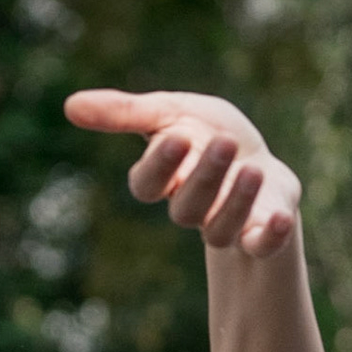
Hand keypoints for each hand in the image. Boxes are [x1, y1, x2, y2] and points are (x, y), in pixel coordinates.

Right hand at [65, 90, 300, 256]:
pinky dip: (270, 236)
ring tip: (253, 169)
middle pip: (186, 207)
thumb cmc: (208, 132)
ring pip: (219, 230)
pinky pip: (261, 246)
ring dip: (236, 201)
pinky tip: (282, 217)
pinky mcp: (260, 235)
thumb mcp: (171, 112)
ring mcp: (225, 225)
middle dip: (205, 176)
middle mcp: (191, 208)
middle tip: (223, 143)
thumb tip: (69, 105)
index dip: (159, 165)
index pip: (147, 185)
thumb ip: (126, 112)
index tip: (177, 138)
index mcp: (164, 179)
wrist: (258, 157)